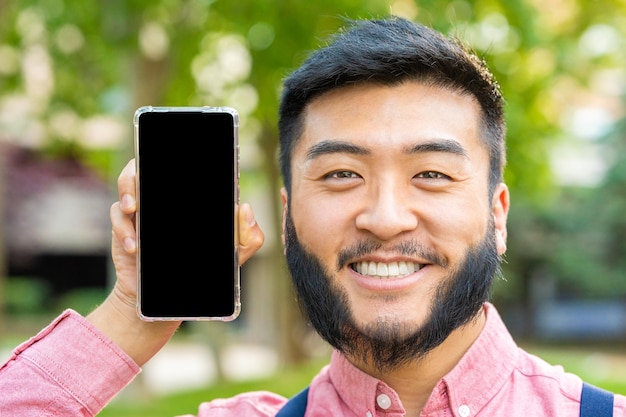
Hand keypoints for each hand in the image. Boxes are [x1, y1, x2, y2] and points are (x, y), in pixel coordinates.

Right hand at [88, 158, 264, 365]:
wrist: (172, 294)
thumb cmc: (204, 267)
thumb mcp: (233, 254)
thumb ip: (248, 235)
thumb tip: (244, 208)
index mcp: (187, 196)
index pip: (179, 167)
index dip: (173, 155)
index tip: (177, 157)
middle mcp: (163, 196)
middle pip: (147, 166)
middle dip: (140, 170)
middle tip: (147, 187)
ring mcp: (143, 209)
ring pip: (127, 184)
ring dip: (127, 193)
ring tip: (134, 209)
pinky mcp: (123, 226)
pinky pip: (116, 217)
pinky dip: (123, 229)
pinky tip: (135, 246)